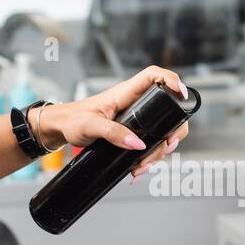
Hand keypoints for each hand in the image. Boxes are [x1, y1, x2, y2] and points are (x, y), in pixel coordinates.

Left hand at [32, 66, 190, 178]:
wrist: (62, 129)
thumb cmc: (73, 120)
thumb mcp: (91, 126)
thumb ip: (113, 134)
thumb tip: (137, 143)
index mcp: (126, 93)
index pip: (154, 76)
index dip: (172, 80)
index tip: (182, 96)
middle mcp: (135, 103)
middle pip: (168, 108)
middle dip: (174, 130)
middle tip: (168, 146)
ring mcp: (136, 117)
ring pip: (162, 130)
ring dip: (159, 150)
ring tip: (143, 166)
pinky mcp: (133, 131)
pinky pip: (150, 142)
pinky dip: (148, 157)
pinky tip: (139, 168)